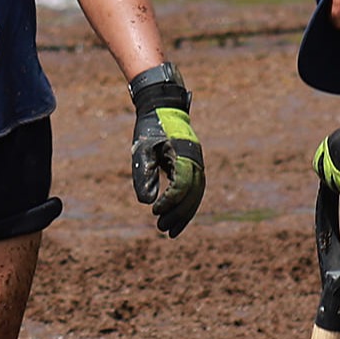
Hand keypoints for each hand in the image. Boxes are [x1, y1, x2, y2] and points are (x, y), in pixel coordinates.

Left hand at [126, 63, 202, 238]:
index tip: (154, 210)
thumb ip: (144, 174)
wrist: (163, 108)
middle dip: (178, 214)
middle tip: (161, 229)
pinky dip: (186, 205)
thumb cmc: (150, 128)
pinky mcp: (193, 165)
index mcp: (184, 154)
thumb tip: (147, 202)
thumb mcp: (142, 149)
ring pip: (196, 195)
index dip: (169, 201)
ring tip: (169, 230)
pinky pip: (194, 190)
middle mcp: (195, 160)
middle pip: (192, 194)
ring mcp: (197, 163)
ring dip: (184, 214)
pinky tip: (175, 216)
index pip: (182, 185)